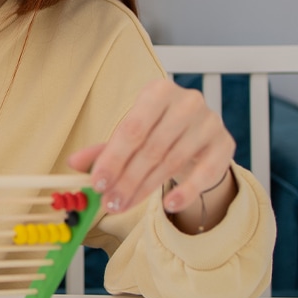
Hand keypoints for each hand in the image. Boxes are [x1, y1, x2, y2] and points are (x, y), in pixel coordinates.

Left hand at [67, 78, 235, 215]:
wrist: (201, 136)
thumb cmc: (159, 132)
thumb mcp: (131, 135)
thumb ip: (104, 149)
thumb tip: (73, 163)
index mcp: (158, 91)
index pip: (132, 129)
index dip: (113, 159)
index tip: (97, 183)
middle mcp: (187, 102)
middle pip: (151, 148)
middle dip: (126, 179)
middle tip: (109, 202)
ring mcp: (209, 122)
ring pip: (172, 162)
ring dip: (145, 188)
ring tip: (124, 205)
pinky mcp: (225, 144)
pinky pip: (205, 173)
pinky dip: (186, 191)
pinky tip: (168, 205)